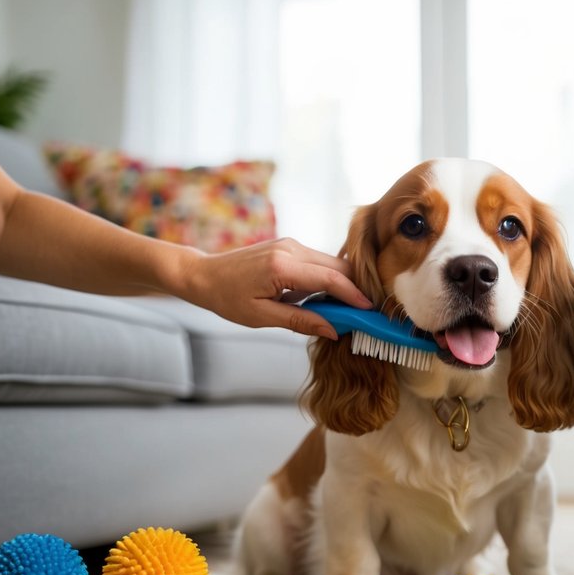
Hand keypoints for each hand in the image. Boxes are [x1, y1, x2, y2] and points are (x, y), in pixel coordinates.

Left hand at [176, 238, 371, 337]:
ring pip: (332, 263)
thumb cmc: (227, 298)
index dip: (354, 296)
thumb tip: (333, 330)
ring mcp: (291, 244)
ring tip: (352, 310)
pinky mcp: (290, 246)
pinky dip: (330, 279)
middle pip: (338, 267)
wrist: (204, 274)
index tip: (369, 311)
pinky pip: (320, 262)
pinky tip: (332, 299)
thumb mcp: (262, 316)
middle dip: (356, 288)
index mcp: (282, 266)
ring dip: (344, 284)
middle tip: (367, 313)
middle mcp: (290, 249)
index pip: (330, 279)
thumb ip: (300, 321)